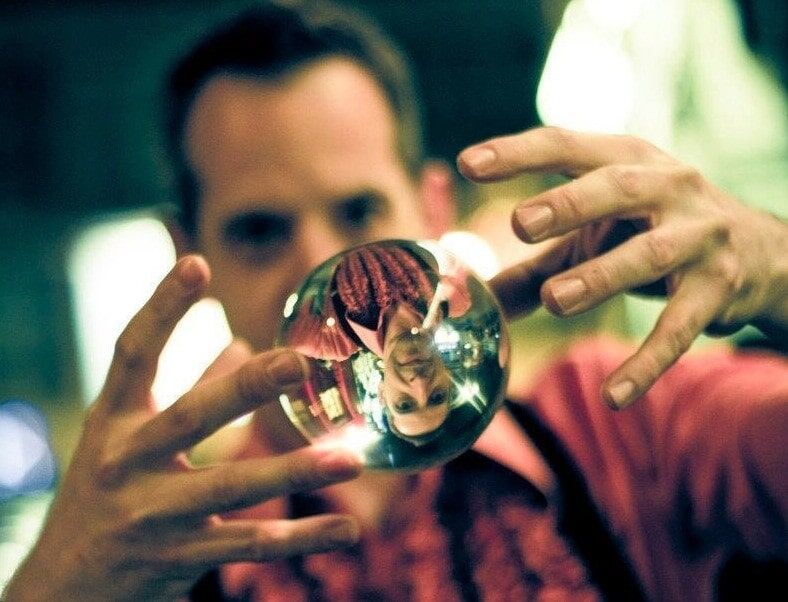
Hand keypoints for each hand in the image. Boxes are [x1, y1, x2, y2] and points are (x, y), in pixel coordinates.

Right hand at [5, 256, 361, 600]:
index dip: (161, 308)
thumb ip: (186, 389)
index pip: (132, 354)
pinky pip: (249, 545)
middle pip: (190, 417)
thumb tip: (238, 344)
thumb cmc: (104, 494)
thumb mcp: (129, 437)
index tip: (196, 263)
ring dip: (294, 471)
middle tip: (299, 361)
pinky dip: (302, 538)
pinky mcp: (179, 560)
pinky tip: (348, 529)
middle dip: (245, 389)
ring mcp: (153, 515)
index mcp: (112, 422)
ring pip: (230, 487)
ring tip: (350, 459)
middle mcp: (126, 464)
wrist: (64, 588)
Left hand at [459, 127, 787, 407]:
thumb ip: (539, 260)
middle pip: (615, 188)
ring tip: (553, 299)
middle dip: (568, 204)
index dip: (517, 153)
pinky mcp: (716, 289)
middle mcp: (667, 187)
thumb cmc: (658, 230)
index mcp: (628, 162)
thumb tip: (478, 295)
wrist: (762, 253)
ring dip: (599, 276)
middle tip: (520, 224)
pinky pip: (679, 330)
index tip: (468, 163)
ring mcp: (696, 236)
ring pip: (647, 254)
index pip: (567, 147)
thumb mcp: (600, 233)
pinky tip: (613, 396)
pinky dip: (646, 363)